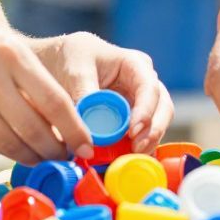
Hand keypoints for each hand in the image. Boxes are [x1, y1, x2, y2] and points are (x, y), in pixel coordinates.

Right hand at [0, 10, 97, 164]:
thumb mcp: (0, 45)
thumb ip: (27, 77)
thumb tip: (61, 119)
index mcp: (11, 54)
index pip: (56, 101)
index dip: (76, 130)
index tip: (88, 146)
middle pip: (35, 129)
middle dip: (56, 150)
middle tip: (67, 157)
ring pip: (10, 142)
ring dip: (32, 156)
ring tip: (44, 158)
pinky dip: (6, 152)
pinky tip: (17, 151)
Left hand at [32, 31, 173, 152]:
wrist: (58, 64)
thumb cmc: (70, 59)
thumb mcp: (75, 71)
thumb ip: (85, 95)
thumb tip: (91, 126)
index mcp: (134, 65)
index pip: (149, 88)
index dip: (146, 111)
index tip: (133, 131)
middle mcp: (143, 84)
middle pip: (162, 109)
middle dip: (152, 131)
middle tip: (137, 149)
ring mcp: (140, 103)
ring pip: (155, 125)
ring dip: (146, 143)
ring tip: (129, 158)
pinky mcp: (130, 121)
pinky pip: (139, 137)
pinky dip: (134, 149)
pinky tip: (123, 160)